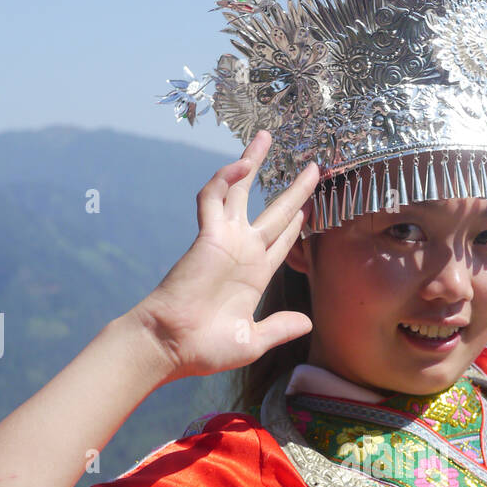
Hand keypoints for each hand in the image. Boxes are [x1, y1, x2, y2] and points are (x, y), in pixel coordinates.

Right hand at [129, 130, 319, 380]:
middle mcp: (242, 252)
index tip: (310, 207)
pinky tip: (242, 164)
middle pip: (273, 211)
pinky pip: (214, 197)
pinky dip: (225, 178)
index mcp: (256, 275)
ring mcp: (225, 241)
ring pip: (241, 191)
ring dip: (252, 163)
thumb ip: (280, 328)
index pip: (281, 241)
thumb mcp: (254, 340)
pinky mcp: (207, 235)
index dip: (296, 224)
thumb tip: (307, 323)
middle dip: (294, 189)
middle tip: (313, 168)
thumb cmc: (206, 349)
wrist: (173, 346)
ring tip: (267, 137)